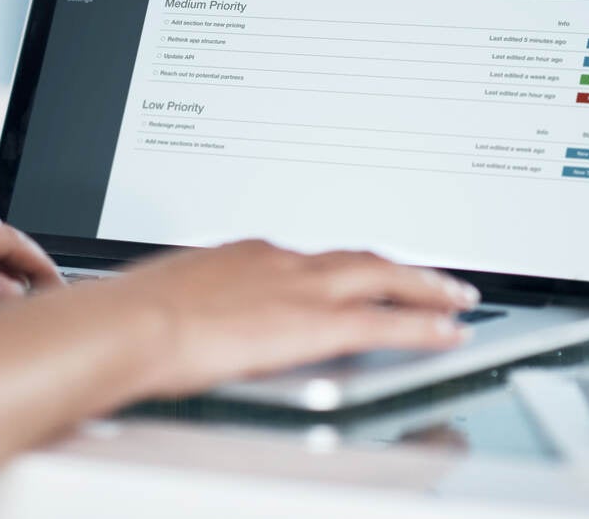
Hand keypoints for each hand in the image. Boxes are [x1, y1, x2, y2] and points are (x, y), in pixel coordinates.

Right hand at [99, 239, 479, 397]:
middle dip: (403, 269)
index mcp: (249, 255)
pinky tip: (447, 333)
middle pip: (359, 258)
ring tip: (454, 298)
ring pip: (383, 278)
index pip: (314, 259)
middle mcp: (283, 262)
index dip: (346, 267)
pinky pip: (386, 322)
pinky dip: (423, 325)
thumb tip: (187, 312)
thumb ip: (197, 300)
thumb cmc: (136, 313)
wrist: (133, 322)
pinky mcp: (315, 323)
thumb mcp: (170, 294)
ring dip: (425, 288)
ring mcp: (302, 289)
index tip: (361, 274)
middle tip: (436, 278)